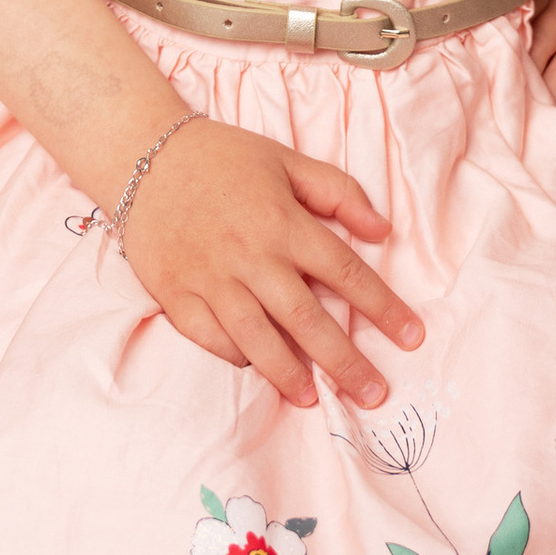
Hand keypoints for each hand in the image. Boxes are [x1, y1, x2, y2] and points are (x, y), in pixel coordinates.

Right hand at [119, 121, 423, 409]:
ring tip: (315, 400)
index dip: (382, 307)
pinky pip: (208, 337)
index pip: (345, 271)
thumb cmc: (224, 157)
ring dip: (289, 373)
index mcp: (283, 221)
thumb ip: (338, 192)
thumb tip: (382, 231)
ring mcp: (210, 278)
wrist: (143, 154)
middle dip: (345, 361)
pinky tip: (255, 368)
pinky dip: (233, 355)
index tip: (412, 337)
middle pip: (307, 318)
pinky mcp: (175, 293)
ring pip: (257, 338)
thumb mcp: (288, 160)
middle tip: (374, 394)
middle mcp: (251, 255)